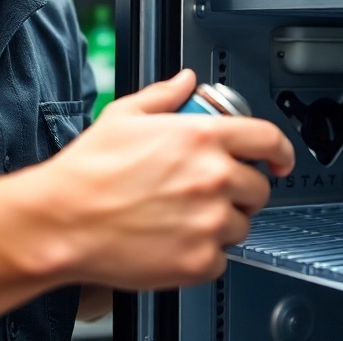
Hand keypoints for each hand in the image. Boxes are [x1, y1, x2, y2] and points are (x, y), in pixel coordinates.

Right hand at [33, 69, 293, 289]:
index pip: (268, 139)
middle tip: (208, 194)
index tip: (279, 160)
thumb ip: (165, 95)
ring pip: (241, 225)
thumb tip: (185, 81)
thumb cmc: (88, 172)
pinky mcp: (199, 260)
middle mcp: (214, 178)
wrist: (62, 221)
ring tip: (181, 219)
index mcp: (202, 138)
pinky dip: (203, 255)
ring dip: (221, 223)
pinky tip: (173, 242)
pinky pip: (221, 259)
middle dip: (240, 191)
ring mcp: (210, 222)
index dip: (280, 151)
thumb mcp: (124, 116)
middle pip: (258, 188)